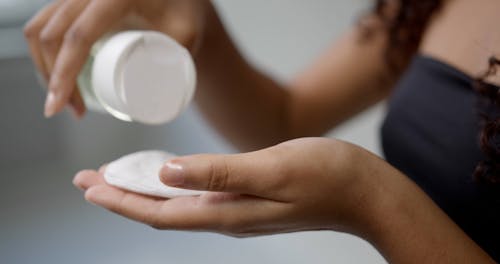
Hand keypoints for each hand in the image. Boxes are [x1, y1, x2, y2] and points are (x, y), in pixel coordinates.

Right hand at [24, 0, 209, 117]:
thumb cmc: (186, 12)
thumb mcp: (188, 34)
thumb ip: (175, 60)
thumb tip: (155, 98)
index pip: (79, 35)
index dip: (64, 74)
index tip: (61, 106)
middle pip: (53, 34)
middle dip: (54, 79)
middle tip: (74, 111)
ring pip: (41, 27)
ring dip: (44, 67)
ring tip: (66, 100)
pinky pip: (45, 21)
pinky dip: (43, 51)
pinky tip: (53, 75)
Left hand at [74, 138, 386, 236]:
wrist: (365, 192)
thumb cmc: (327, 177)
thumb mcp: (272, 169)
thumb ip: (219, 173)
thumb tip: (168, 174)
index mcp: (229, 212)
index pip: (161, 213)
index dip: (122, 201)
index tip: (91, 187)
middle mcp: (228, 216)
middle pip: (164, 212)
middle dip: (123, 197)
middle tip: (91, 180)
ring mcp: (240, 209)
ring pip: (179, 205)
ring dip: (146, 192)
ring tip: (118, 178)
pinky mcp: (251, 198)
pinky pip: (201, 196)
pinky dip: (176, 186)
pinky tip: (169, 176)